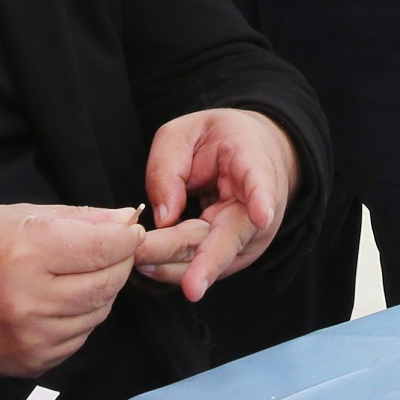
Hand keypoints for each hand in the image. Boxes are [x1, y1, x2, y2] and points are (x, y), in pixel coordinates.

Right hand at [0, 204, 141, 377]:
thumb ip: (76, 218)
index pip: (102, 248)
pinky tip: (62, 301)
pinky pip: (79, 339)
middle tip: (115, 249)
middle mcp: (31, 300)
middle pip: (107, 283)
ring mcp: (31, 338)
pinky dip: (81, 318)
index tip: (130, 229)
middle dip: (120, 262)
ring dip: (102, 291)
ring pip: (98, 313)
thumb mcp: (15, 215)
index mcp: (26, 253)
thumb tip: (124, 219)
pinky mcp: (31, 364)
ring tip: (82, 273)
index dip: (125, 237)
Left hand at [140, 107, 296, 299]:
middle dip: (189, 255)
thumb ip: (168, 166)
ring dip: (173, 265)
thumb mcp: (185, 132)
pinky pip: (203, 266)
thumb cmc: (221, 140)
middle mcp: (262, 210)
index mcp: (254, 165)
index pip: (261, 183)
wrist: (256, 155)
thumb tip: (164, 217)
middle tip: (146, 257)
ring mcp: (250, 239)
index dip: (261, 200)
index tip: (262, 216)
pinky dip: (174, 267)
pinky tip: (148, 263)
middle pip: (226, 238)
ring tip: (137, 259)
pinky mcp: (235, 256)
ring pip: (211, 260)